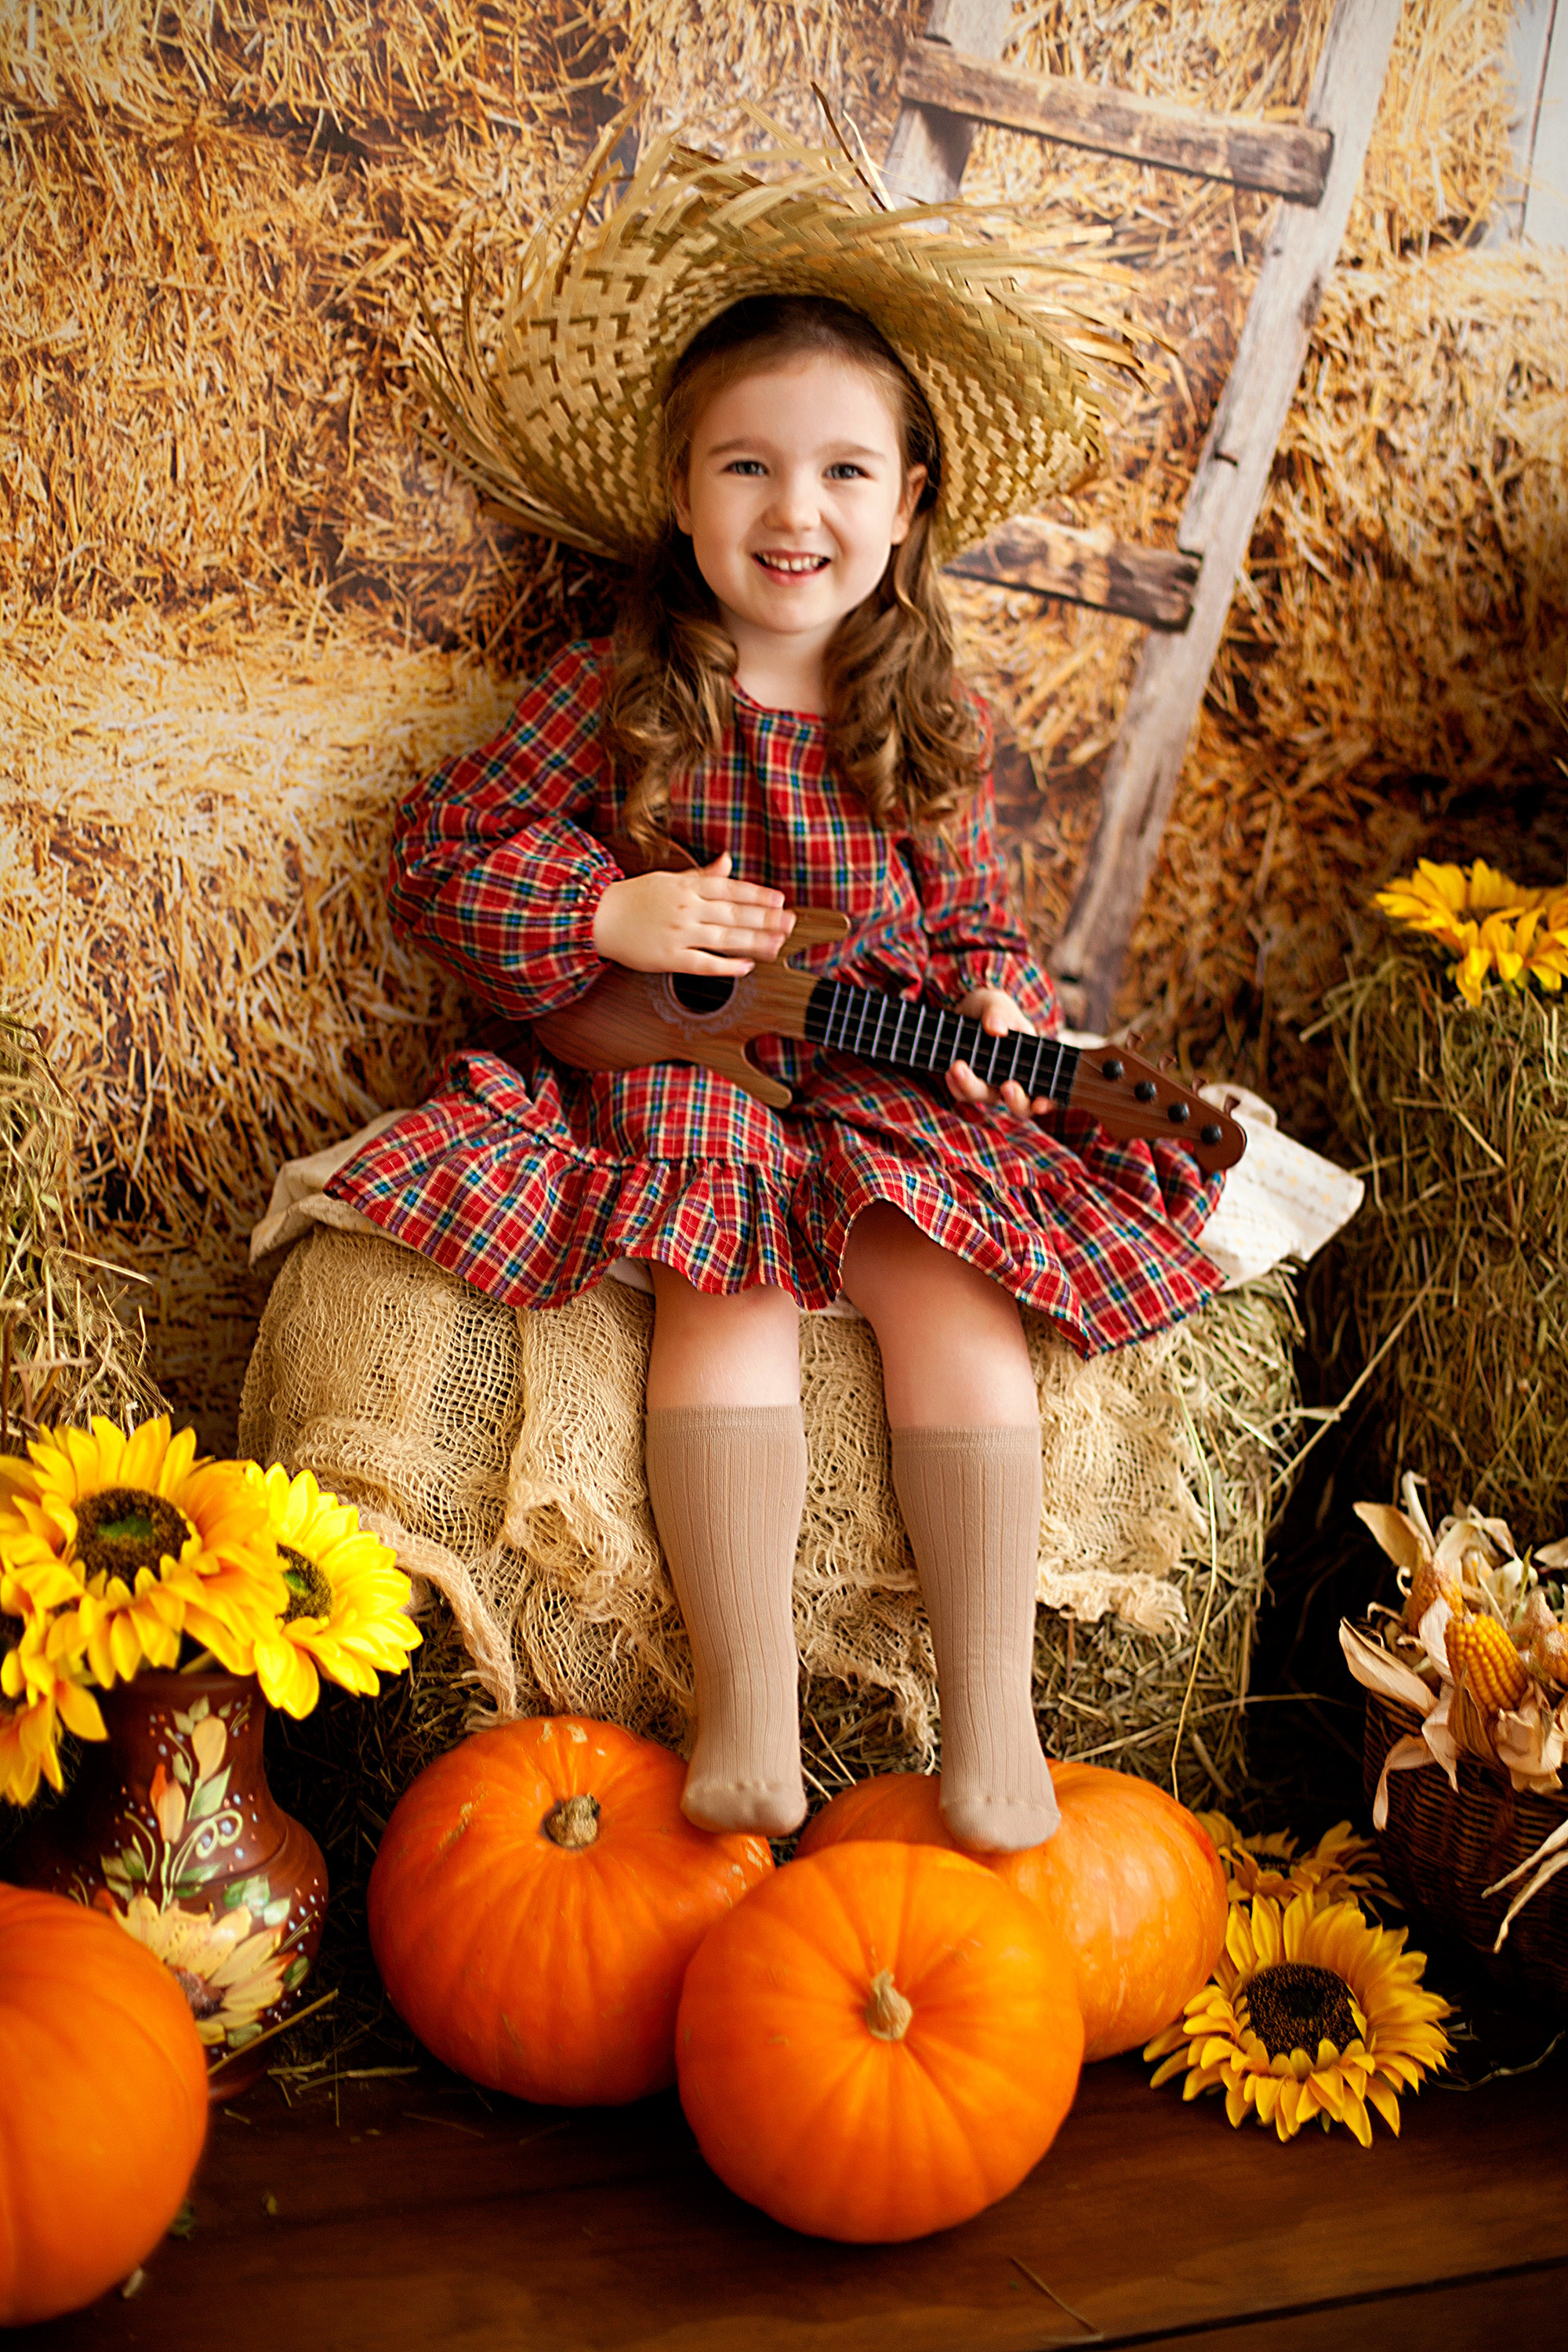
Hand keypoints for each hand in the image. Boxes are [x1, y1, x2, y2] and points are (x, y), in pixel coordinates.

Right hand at [591, 852, 795, 974]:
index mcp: (687, 887)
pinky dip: (727, 966)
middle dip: (765, 919)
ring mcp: (679, 934)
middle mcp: (687, 908)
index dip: (758, 895)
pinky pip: (704, 964)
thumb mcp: (670, 879)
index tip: (780, 900)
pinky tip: (747, 966)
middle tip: (790, 923)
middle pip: (734, 914)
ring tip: (777, 944)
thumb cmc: (636, 897)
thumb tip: (728, 861)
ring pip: (724, 939)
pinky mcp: (669, 958)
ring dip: (754, 942)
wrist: (598, 917)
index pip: (731, 889)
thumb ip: (703, 875)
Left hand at [946, 988, 1046, 1119]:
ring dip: (972, 1087)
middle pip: (1020, 1105)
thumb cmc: (990, 1008)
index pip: (1046, 1091)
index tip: (1041, 1104)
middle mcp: (1012, 1079)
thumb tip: (997, 1030)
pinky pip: (962, 1094)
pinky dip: (955, 1085)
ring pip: (985, 1099)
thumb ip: (999, 1013)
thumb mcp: (996, 1003)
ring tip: (957, 1066)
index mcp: (1030, 1062)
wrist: (963, 1011)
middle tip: (1007, 1086)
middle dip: (1016, 1100)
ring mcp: (989, 1084)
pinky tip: (948, 1071)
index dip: (1046, 1103)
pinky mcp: (966, 1084)